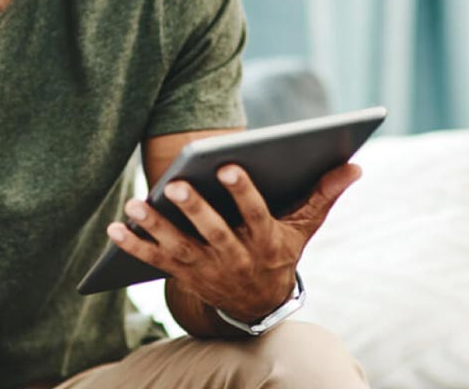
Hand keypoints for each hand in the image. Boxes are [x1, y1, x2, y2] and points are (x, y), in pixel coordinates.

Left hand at [108, 162, 361, 321]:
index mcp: (265, 241)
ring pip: (178, 248)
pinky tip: (115, 227)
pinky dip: (133, 246)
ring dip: (156, 227)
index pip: (255, 215)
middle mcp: (235, 257)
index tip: (228, 165)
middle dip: (195, 210)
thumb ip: (323, 194)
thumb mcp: (303, 228)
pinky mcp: (182, 274)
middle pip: (213, 233)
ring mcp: (206, 268)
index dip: (243, 192)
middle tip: (176, 184)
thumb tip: (354, 164)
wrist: (258, 305)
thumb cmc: (279, 251)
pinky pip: (154, 261)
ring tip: (136, 204)